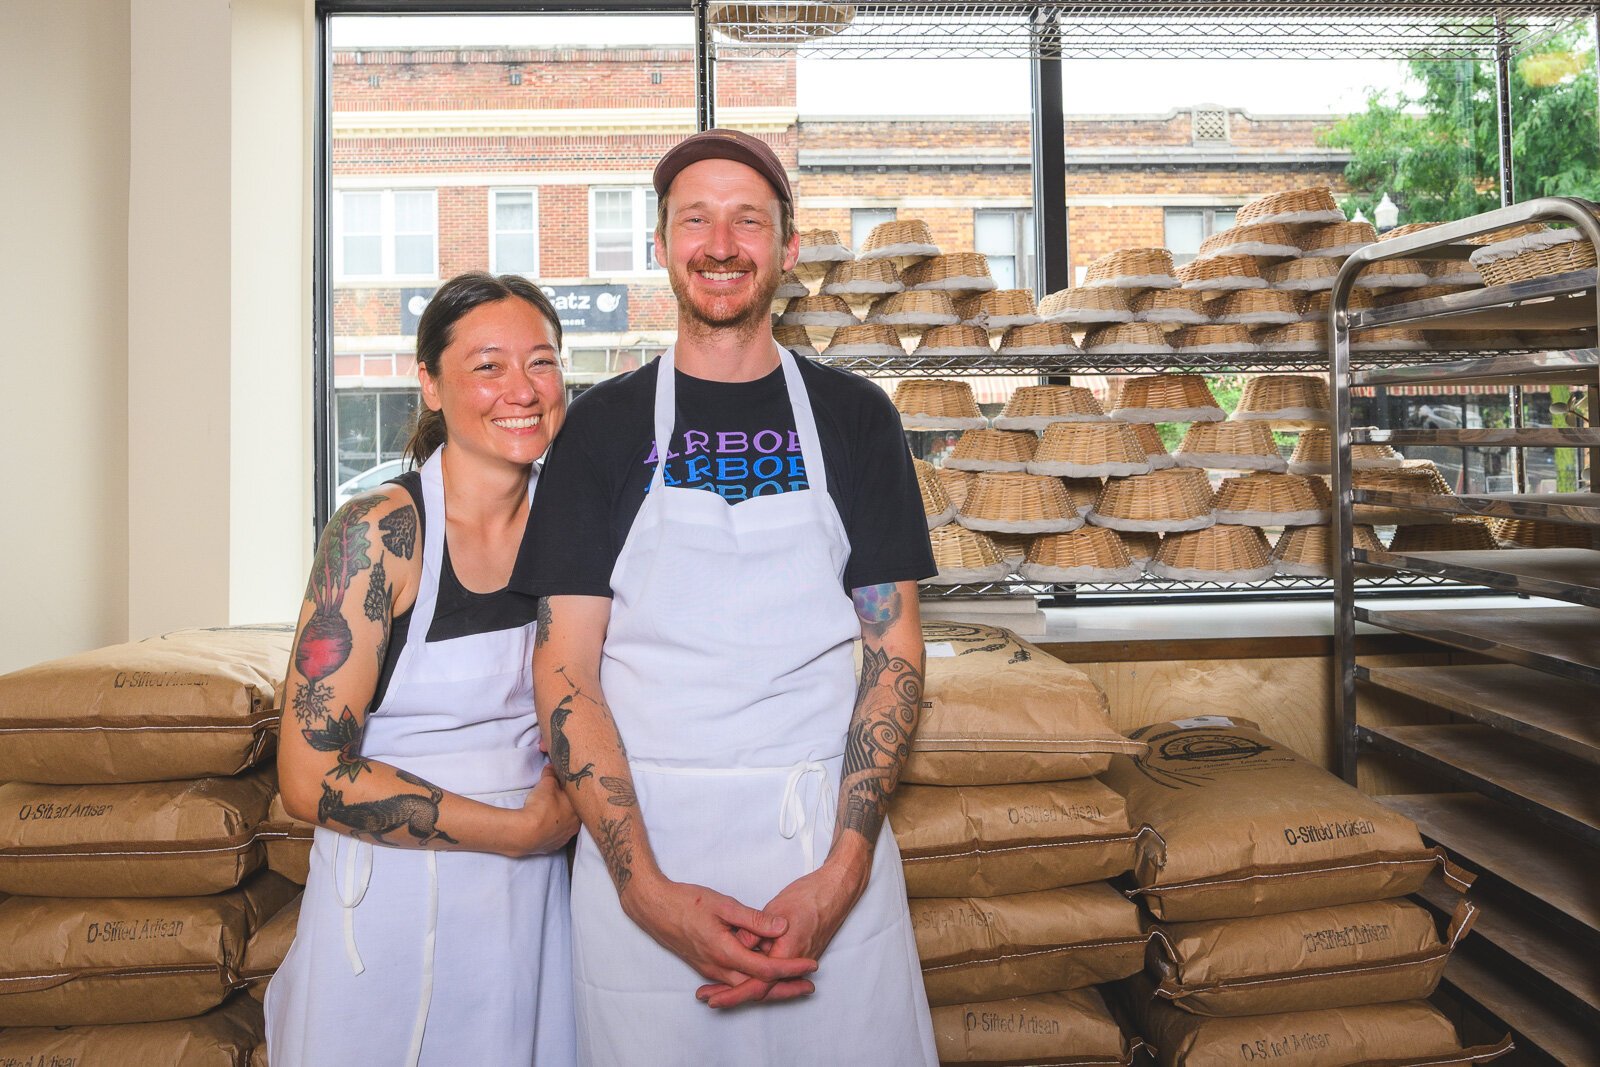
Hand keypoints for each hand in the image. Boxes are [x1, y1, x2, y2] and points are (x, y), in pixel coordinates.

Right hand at [507, 766, 578, 855]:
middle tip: (555, 798)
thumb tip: (551, 767)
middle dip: (565, 805)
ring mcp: (564, 839)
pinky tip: (542, 825)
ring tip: (546, 812)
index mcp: (579, 810)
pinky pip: (553, 835)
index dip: (570, 791)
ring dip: (557, 819)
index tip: (562, 786)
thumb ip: (551, 774)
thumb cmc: (542, 806)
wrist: (527, 833)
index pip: (578, 798)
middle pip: (572, 813)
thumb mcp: (546, 784)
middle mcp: (575, 826)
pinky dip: (549, 830)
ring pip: (564, 825)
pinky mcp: (552, 847)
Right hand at [622, 874, 817, 992]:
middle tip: (809, 985)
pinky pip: (733, 981)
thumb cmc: (686, 902)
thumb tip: (781, 927)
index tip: (811, 963)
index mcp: (724, 952)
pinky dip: (752, 981)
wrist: (654, 908)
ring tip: (793, 982)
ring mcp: (710, 969)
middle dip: (785, 988)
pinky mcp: (706, 966)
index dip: (791, 968)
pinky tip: (763, 975)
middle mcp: (717, 967)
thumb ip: (753, 919)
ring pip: (745, 986)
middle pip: (757, 987)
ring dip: (769, 986)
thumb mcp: (723, 904)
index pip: (765, 969)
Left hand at [696, 855, 869, 1008]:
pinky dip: (757, 977)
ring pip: (767, 983)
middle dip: (733, 995)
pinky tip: (742, 974)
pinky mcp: (798, 957)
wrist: (836, 892)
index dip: (733, 993)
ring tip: (716, 990)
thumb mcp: (777, 907)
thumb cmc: (809, 896)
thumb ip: (757, 929)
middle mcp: (795, 963)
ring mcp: (798, 962)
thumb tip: (738, 946)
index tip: (714, 999)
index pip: (758, 982)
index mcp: (788, 952)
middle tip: (708, 999)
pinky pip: (775, 974)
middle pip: (761, 989)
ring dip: (743, 987)